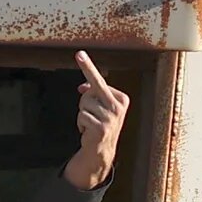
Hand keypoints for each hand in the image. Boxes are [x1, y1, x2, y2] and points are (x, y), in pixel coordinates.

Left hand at [65, 50, 129, 190]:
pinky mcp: (101, 128)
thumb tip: (82, 87)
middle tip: (92, 113)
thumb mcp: (100, 105)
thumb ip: (93, 92)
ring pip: (83, 104)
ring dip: (82, 114)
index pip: (98, 80)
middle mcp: (118, 106)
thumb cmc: (100, 122)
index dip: (87, 68)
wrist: (102, 148)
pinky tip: (89, 131)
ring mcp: (111, 118)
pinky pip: (81, 116)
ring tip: (91, 123)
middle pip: (91, 90)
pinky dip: (80, 124)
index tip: (79, 53)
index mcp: (122, 98)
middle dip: (85, 99)